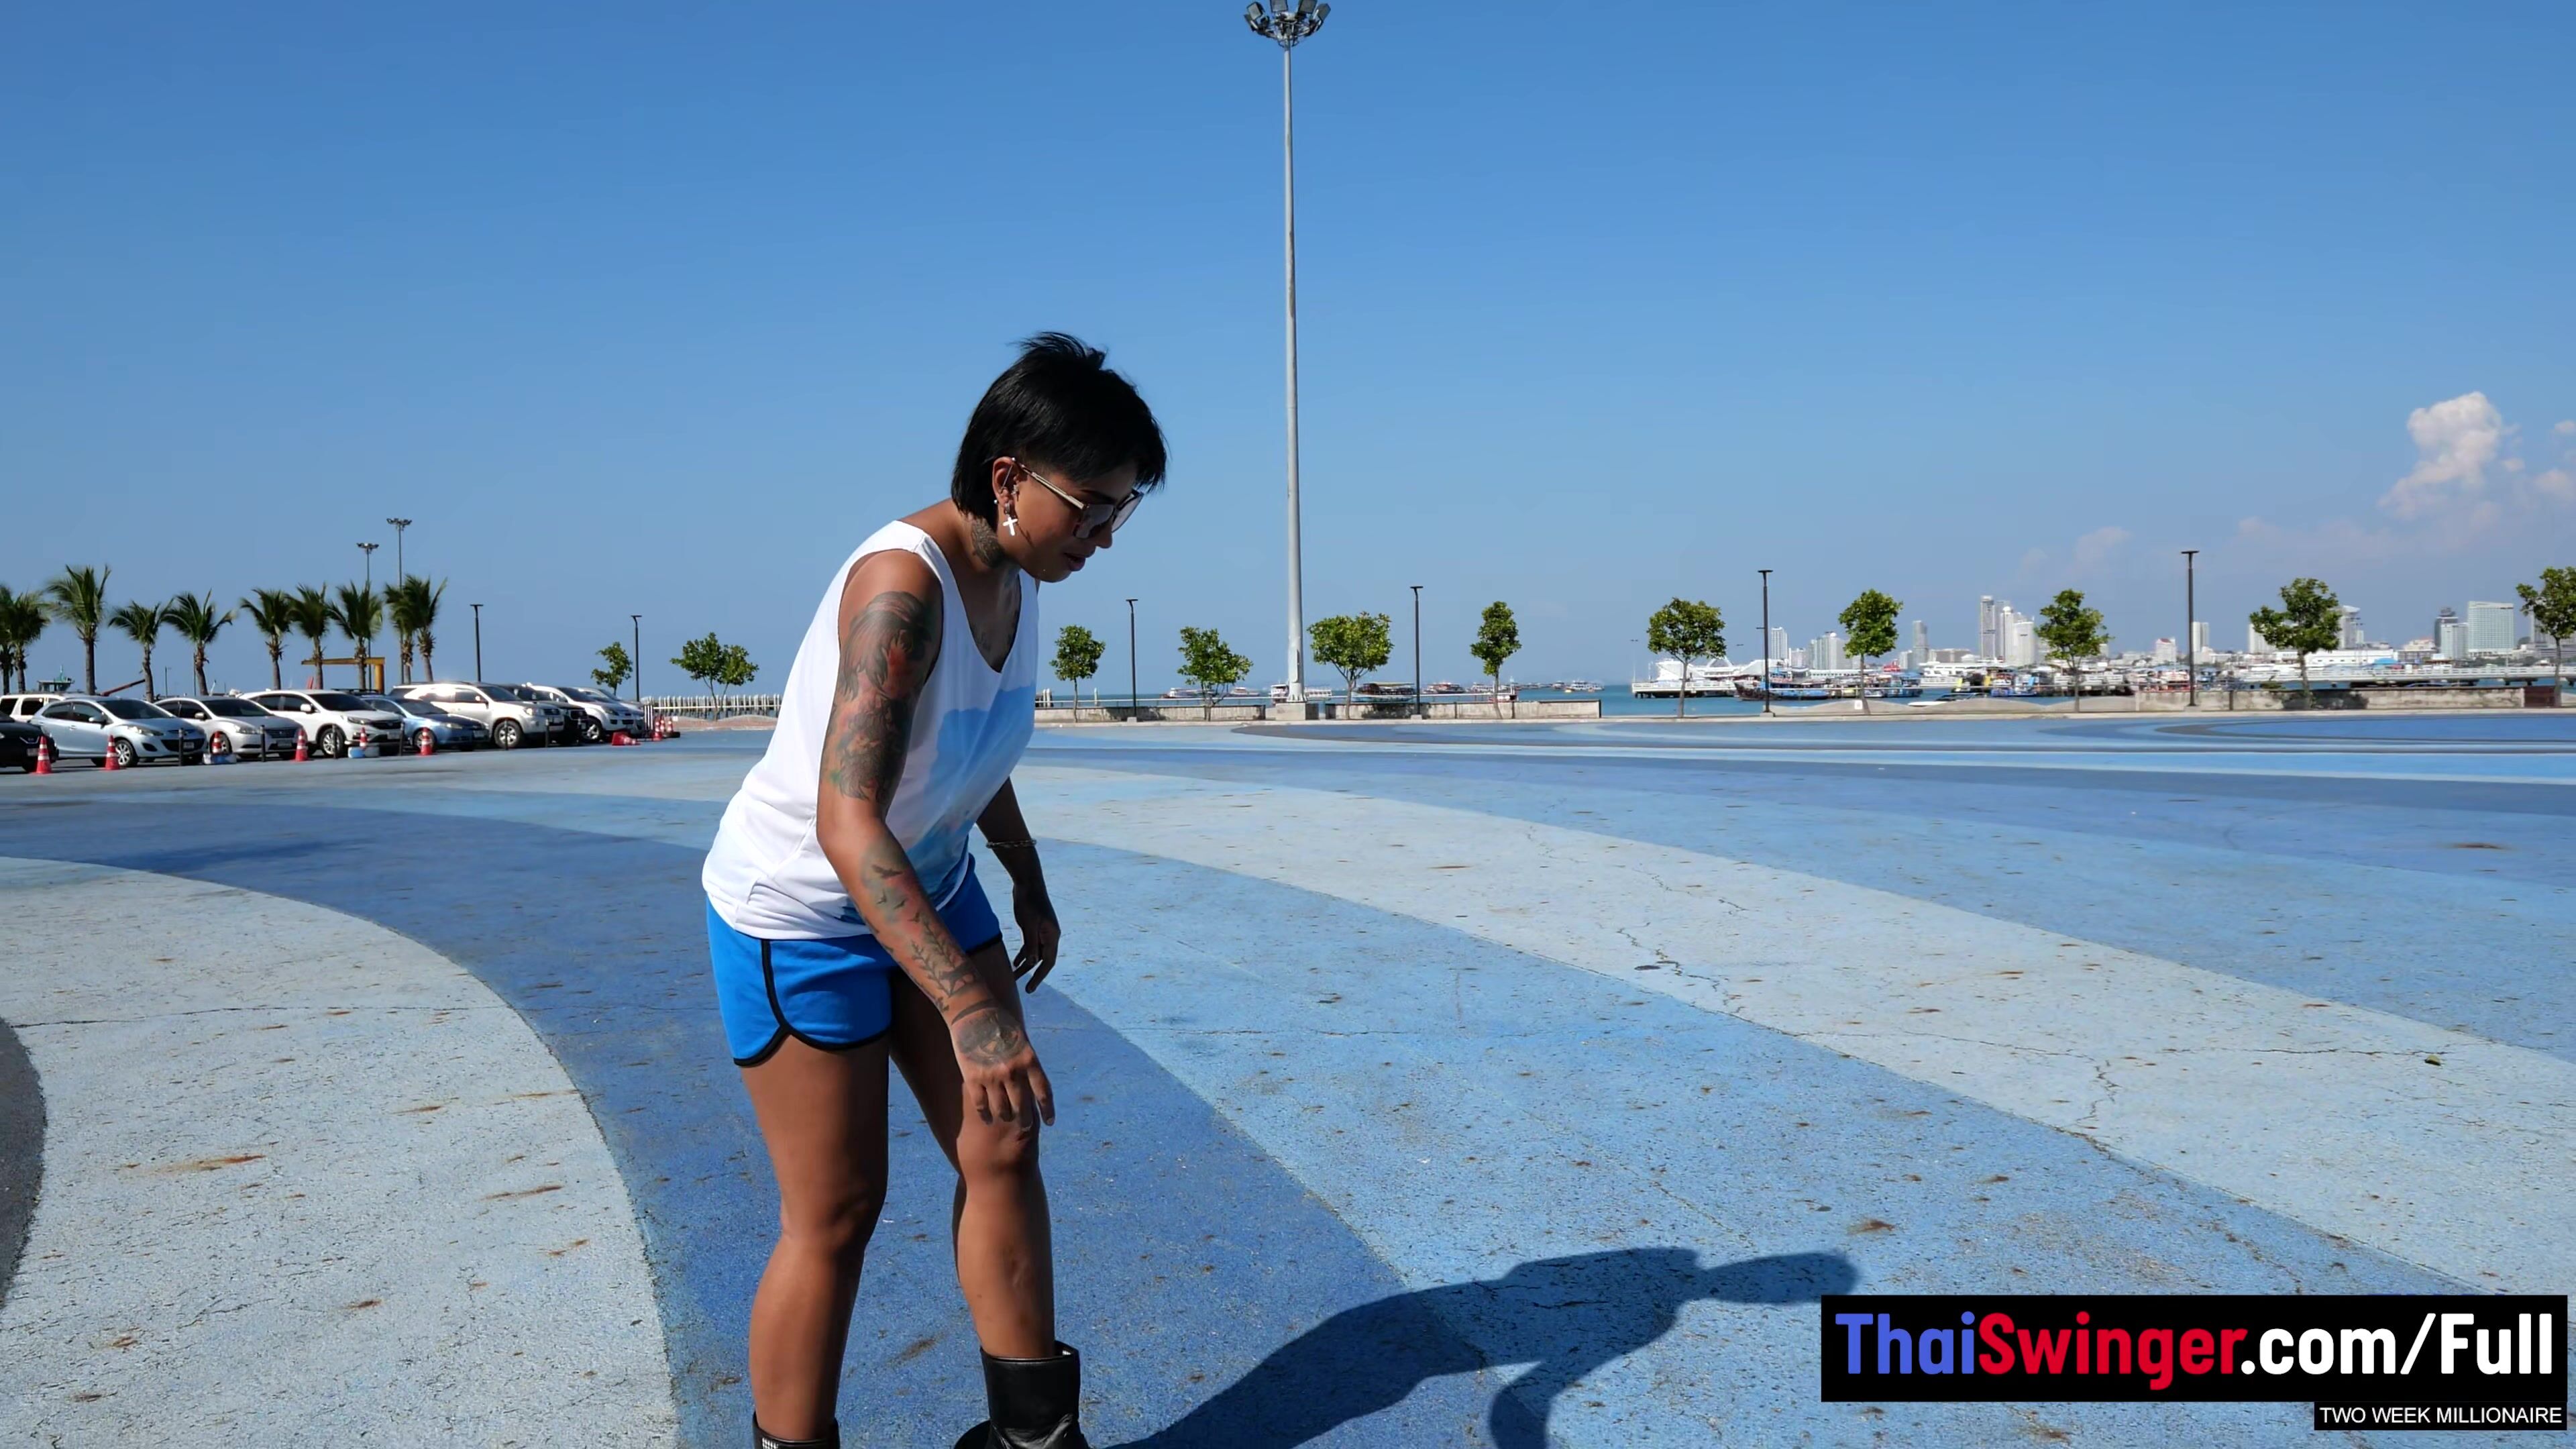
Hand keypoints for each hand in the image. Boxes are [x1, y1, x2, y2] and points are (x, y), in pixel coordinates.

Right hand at [950, 1003, 1054, 1132]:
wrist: (974, 1012)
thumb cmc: (1001, 1024)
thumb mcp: (1023, 1041)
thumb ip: (1027, 1064)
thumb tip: (1031, 1088)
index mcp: (1029, 1060)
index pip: (1043, 1092)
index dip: (1048, 1110)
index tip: (1050, 1122)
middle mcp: (1013, 1071)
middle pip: (1023, 1107)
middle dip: (1025, 1120)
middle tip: (1025, 1125)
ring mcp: (992, 1077)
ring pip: (1002, 1110)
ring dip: (1005, 1117)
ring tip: (1006, 1118)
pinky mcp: (973, 1079)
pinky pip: (982, 1106)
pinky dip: (986, 1115)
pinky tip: (988, 1118)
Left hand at [1010, 890, 1061, 993]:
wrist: (1028, 883)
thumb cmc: (1029, 902)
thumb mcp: (1029, 925)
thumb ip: (1031, 945)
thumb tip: (1031, 964)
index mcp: (1052, 936)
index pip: (1048, 962)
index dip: (1039, 977)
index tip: (1030, 988)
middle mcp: (1049, 936)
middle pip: (1041, 960)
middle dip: (1030, 973)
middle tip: (1019, 987)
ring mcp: (1042, 931)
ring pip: (1034, 953)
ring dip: (1024, 965)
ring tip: (1012, 977)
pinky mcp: (1033, 927)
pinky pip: (1029, 945)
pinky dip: (1022, 954)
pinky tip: (1014, 962)